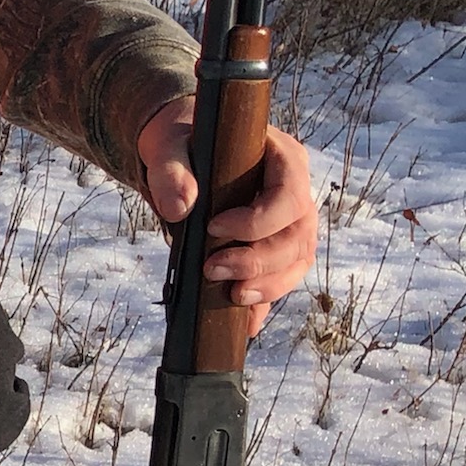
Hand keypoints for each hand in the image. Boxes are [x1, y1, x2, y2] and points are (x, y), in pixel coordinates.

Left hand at [136, 98, 317, 337]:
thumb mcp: (169, 146)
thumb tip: (179, 209)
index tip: (213, 227)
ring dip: (267, 285)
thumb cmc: (181, 143)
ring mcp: (291, 223)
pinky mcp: (276, 247)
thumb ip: (171, 172)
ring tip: (232, 295)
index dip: (259, 221)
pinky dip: (264, 300)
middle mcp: (296, 193)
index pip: (290, 197)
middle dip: (257, 261)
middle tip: (212, 269)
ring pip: (296, 262)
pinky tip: (247, 323)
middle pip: (297, 237)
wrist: (181, 155)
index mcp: (283, 160)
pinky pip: (281, 278)